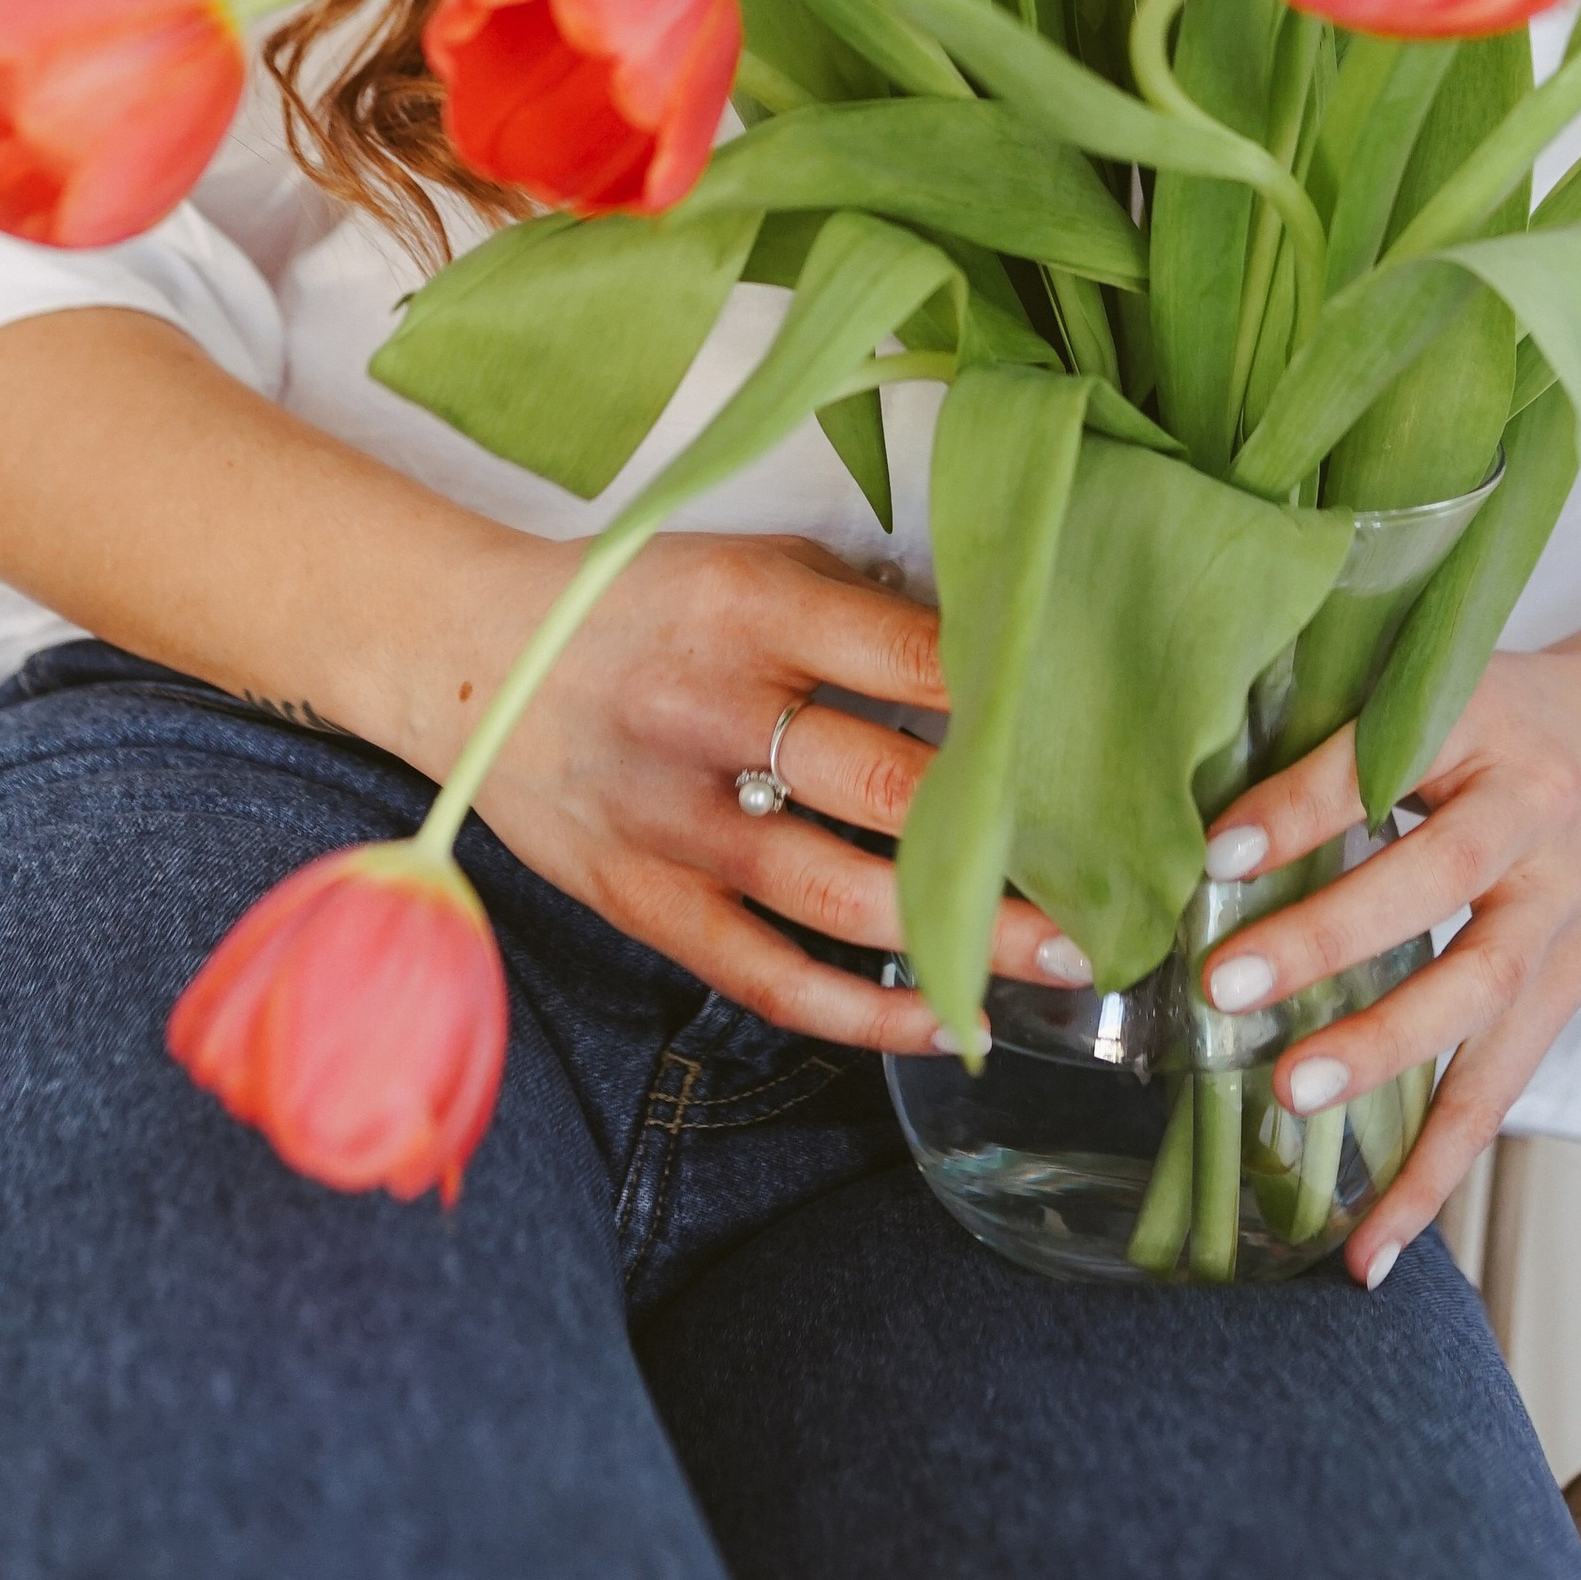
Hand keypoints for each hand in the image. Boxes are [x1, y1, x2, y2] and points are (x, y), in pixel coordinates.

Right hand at [458, 527, 1086, 1056]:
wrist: (467, 655)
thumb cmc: (633, 600)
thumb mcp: (747, 559)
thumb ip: (859, 606)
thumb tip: (996, 658)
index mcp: (750, 605)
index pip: (916, 656)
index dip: (1017, 703)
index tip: (1104, 741)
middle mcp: (712, 710)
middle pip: (892, 783)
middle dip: (1015, 836)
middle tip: (1114, 870)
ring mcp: (673, 819)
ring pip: (841, 894)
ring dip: (962, 934)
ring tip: (1061, 955)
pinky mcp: (643, 901)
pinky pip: (765, 976)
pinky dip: (860, 1011)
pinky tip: (943, 1020)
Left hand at [1197, 633, 1580, 1285]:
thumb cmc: (1498, 716)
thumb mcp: (1425, 688)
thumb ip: (1329, 736)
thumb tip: (1194, 816)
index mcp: (1489, 721)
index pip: (1383, 764)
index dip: (1303, 807)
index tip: (1216, 850)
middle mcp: (1538, 818)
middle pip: (1441, 881)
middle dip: (1333, 937)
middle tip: (1230, 984)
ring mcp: (1564, 914)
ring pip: (1481, 994)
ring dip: (1384, 1052)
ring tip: (1290, 1094)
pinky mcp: (1569, 993)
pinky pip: (1500, 1090)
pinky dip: (1437, 1170)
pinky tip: (1373, 1243)